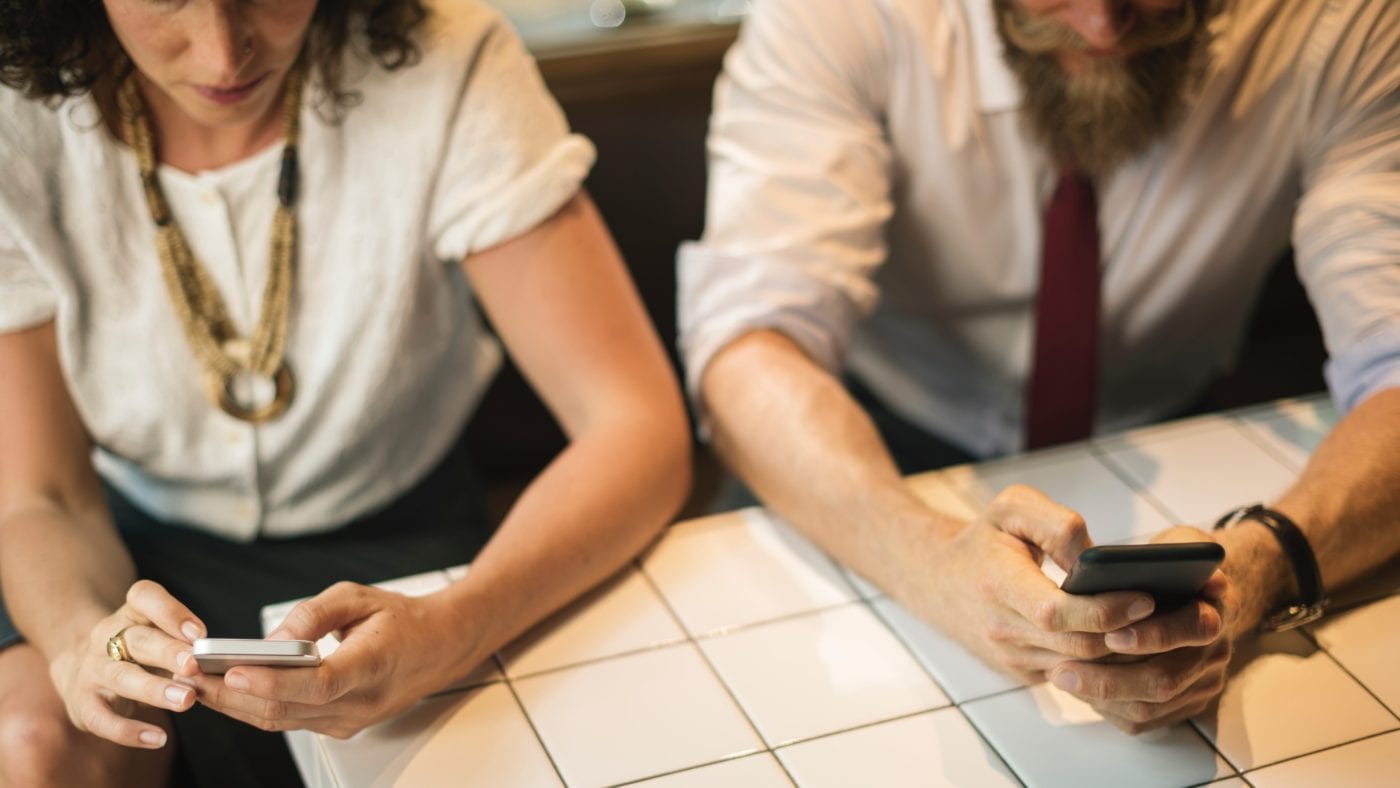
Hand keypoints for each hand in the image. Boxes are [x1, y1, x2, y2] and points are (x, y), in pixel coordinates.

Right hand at [47, 580, 203, 747]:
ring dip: (155, 690)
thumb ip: (185, 641)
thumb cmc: (138, 650)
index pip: (144, 597)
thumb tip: (220, 659)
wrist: (78, 667)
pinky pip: (102, 719)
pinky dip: (129, 731)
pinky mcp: (82, 704)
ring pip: (122, 678)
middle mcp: (106, 637)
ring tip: (186, 700)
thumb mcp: (157, 633)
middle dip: (168, 652)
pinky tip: (157, 738)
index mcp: (131, 613)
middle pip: (138, 640)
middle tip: (194, 665)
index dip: (171, 612)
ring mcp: (92, 670)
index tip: (199, 633)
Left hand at [189, 581, 476, 738]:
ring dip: (234, 705)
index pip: (318, 684)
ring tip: (194, 682)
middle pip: (287, 709)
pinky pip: (289, 721)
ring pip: (281, 721)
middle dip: (231, 694)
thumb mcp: (361, 596)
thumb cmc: (402, 620)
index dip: (272, 681)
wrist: (440, 648)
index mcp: (373, 663)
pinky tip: (226, 691)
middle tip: (189, 674)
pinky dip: (254, 707)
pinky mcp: (339, 728)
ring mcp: (350, 721)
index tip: (233, 671)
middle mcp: (361, 702)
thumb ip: (314, 614)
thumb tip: (271, 639)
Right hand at [929, 485, 1157, 682]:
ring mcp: (1011, 658)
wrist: (939, 581)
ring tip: (1159, 627)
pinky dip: (1104, 660)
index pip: (1057, 612)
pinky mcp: (1022, 673)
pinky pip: (1074, 674)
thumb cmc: (984, 540)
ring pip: (1082, 667)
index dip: (1104, 609)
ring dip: (1122, 652)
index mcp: (997, 584)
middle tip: (1169, 614)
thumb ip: (1058, 525)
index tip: (1145, 596)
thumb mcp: (1012, 508)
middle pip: (1079, 646)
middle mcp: (1001, 629)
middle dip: (1128, 633)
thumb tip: (1096, 562)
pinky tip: (1129, 638)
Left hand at [1048, 526, 1233, 733]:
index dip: (1153, 635)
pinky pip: (1144, 720)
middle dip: (1110, 678)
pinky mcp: (1183, 704)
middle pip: (1165, 680)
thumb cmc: (1174, 568)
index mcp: (1216, 610)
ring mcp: (1201, 683)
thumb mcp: (1179, 544)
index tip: (1111, 634)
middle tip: (1063, 670)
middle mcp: (1214, 652)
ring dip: (1101, 696)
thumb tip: (1174, 567)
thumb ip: (1177, 551)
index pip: (1193, 628)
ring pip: (1150, 706)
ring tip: (1060, 677)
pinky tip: (1079, 689)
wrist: (1196, 596)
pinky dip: (1109, 707)